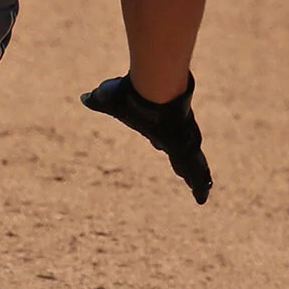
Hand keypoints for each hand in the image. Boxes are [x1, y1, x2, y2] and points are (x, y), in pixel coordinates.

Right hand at [80, 74, 210, 203]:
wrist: (151, 89)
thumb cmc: (128, 93)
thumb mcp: (107, 98)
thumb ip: (97, 100)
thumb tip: (83, 97)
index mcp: (155, 122)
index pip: (159, 134)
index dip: (161, 140)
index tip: (160, 144)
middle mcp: (173, 131)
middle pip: (179, 149)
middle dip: (182, 160)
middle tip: (184, 172)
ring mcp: (183, 140)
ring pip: (192, 162)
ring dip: (197, 176)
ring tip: (205, 188)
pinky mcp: (185, 149)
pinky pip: (194, 171)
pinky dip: (198, 185)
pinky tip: (202, 199)